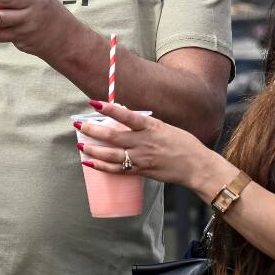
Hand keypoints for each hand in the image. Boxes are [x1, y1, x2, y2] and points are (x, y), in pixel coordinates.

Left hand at [77, 100, 214, 187]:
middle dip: (92, 130)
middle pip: (112, 136)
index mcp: (150, 126)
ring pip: (111, 154)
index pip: (126, 115)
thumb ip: (145, 125)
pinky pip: (117, 169)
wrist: (195, 165)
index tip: (93, 102)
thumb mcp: (164, 127)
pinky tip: (90, 163)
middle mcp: (143, 142)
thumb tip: (125, 119)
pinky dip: (102, 166)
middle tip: (78, 125)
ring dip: (93, 150)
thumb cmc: (183, 143)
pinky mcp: (141, 171)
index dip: (108, 109)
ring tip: (80, 145)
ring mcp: (141, 158)